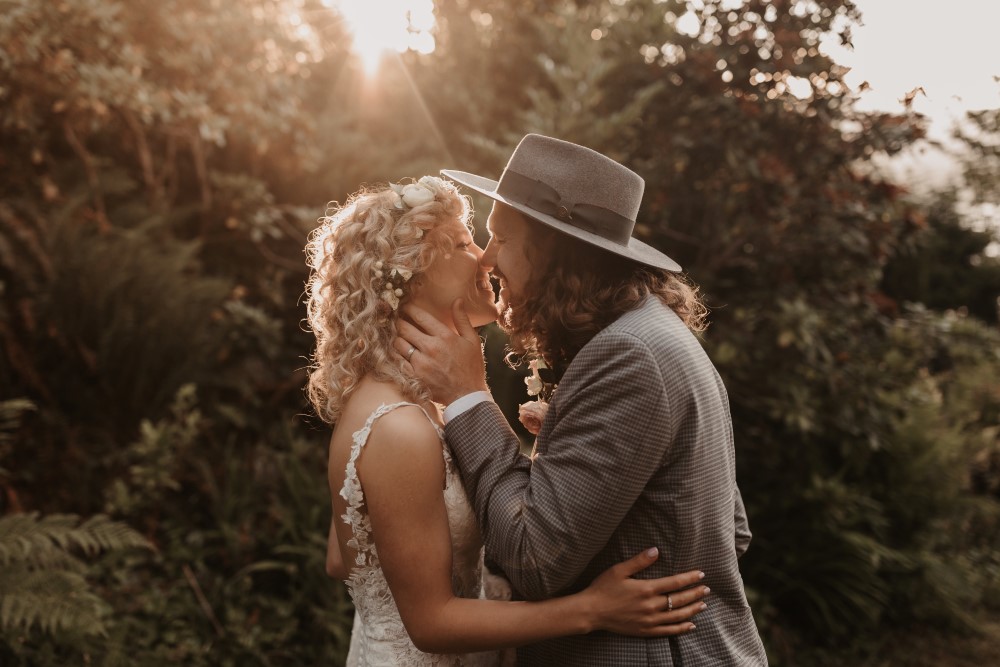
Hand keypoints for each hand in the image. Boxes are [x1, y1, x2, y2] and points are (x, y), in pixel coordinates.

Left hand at [394, 299, 488, 404]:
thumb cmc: (471, 368)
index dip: (409, 308)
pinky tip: (398, 350)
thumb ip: (462, 320)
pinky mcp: (414, 376)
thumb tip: (457, 300)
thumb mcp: (472, 341)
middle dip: (399, 321)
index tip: (405, 306)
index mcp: (444, 336)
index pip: (420, 316)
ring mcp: (421, 362)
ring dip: (397, 337)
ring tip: (398, 335)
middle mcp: (430, 347)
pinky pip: (398, 360)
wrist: (466, 396)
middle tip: (397, 319)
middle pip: (404, 327)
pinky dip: (396, 353)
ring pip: (398, 343)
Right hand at [580, 548, 708, 636]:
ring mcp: (649, 620)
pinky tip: (690, 625)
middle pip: (679, 600)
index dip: (690, 578)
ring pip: (677, 616)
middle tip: (707, 589)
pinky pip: (668, 631)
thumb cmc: (603, 588)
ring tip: (703, 605)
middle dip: (695, 593)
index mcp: (646, 589)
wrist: (591, 611)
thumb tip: (656, 550)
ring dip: (692, 610)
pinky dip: (681, 628)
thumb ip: (639, 561)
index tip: (701, 574)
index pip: (675, 583)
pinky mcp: (645, 631)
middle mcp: (651, 606)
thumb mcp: (619, 570)